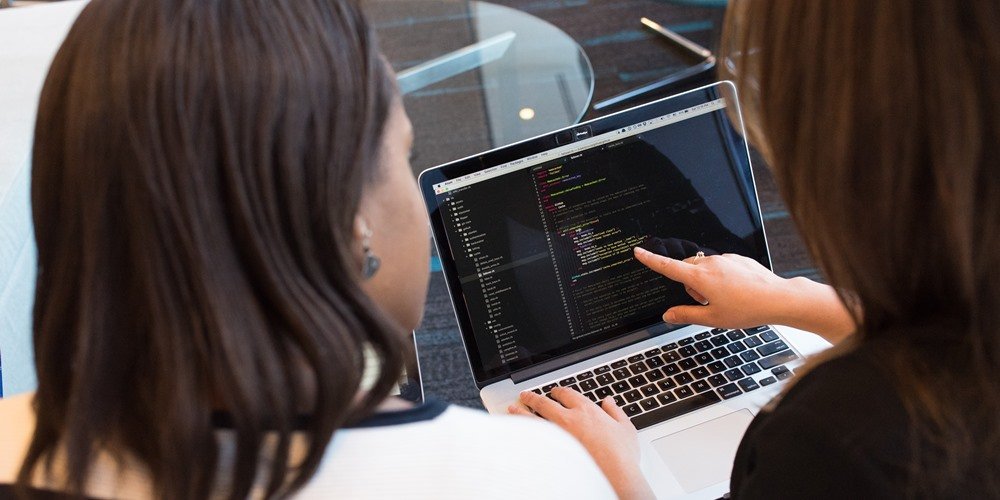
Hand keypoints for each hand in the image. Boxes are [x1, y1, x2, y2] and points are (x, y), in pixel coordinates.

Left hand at [508, 388, 653, 499]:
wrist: (614, 475)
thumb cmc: (621, 455)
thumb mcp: (625, 428)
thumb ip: (615, 412)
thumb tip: (609, 402)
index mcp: (586, 410)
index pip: (567, 394)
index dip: (558, 391)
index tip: (554, 392)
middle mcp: (568, 419)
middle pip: (544, 403)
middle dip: (533, 397)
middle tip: (525, 395)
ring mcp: (557, 435)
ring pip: (533, 418)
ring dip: (521, 411)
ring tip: (513, 408)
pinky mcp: (551, 451)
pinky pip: (532, 438)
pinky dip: (522, 432)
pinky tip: (517, 432)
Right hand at [633, 246, 854, 342]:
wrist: (777, 299)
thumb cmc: (747, 309)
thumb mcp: (712, 319)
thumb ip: (686, 315)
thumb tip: (668, 315)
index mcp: (700, 278)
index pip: (668, 267)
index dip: (651, 260)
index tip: (638, 252)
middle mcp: (711, 263)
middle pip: (687, 269)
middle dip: (690, 284)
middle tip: (706, 303)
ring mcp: (725, 259)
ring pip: (704, 268)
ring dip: (706, 282)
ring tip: (726, 299)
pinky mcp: (737, 258)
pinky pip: (721, 265)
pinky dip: (722, 277)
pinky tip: (737, 291)